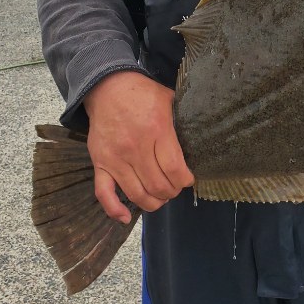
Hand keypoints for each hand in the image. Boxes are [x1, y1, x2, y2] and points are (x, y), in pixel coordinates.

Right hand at [84, 71, 193, 222]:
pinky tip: (127, 217)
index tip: (188, 179)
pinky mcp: (100, 163)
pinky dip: (115, 210)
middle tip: (175, 187)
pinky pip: (104, 194)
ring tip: (160, 197)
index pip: (174, 169)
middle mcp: (135, 147)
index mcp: (156, 130)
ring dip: (153, 202)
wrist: (108, 86)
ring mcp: (115, 157)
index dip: (185, 180)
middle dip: (172, 192)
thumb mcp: (169, 99)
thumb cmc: (142, 93)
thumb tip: (203, 136)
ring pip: (136, 194)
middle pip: (158, 185)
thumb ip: (183, 120)